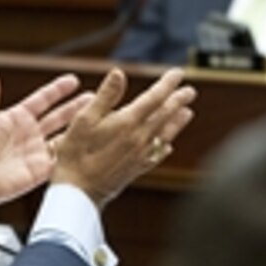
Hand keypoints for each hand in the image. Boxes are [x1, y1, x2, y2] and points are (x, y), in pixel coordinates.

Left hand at [0, 68, 91, 221]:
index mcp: (17, 118)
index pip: (43, 100)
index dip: (58, 90)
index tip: (73, 80)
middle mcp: (29, 134)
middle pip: (58, 117)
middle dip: (76, 107)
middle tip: (95, 97)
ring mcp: (37, 152)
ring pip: (65, 136)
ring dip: (80, 128)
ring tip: (100, 117)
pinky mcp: (42, 171)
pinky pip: (63, 159)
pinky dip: (76, 152)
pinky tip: (92, 144)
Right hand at [51, 68, 196, 208]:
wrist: (78, 192)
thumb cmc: (75, 155)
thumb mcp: (84, 120)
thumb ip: (105, 96)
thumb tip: (119, 73)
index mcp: (127, 122)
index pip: (154, 97)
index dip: (167, 83)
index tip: (177, 73)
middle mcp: (139, 138)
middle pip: (165, 115)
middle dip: (178, 101)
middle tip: (190, 91)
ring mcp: (140, 155)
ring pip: (165, 134)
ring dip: (178, 121)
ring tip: (188, 113)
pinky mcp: (137, 169)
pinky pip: (158, 154)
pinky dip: (166, 145)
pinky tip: (168, 145)